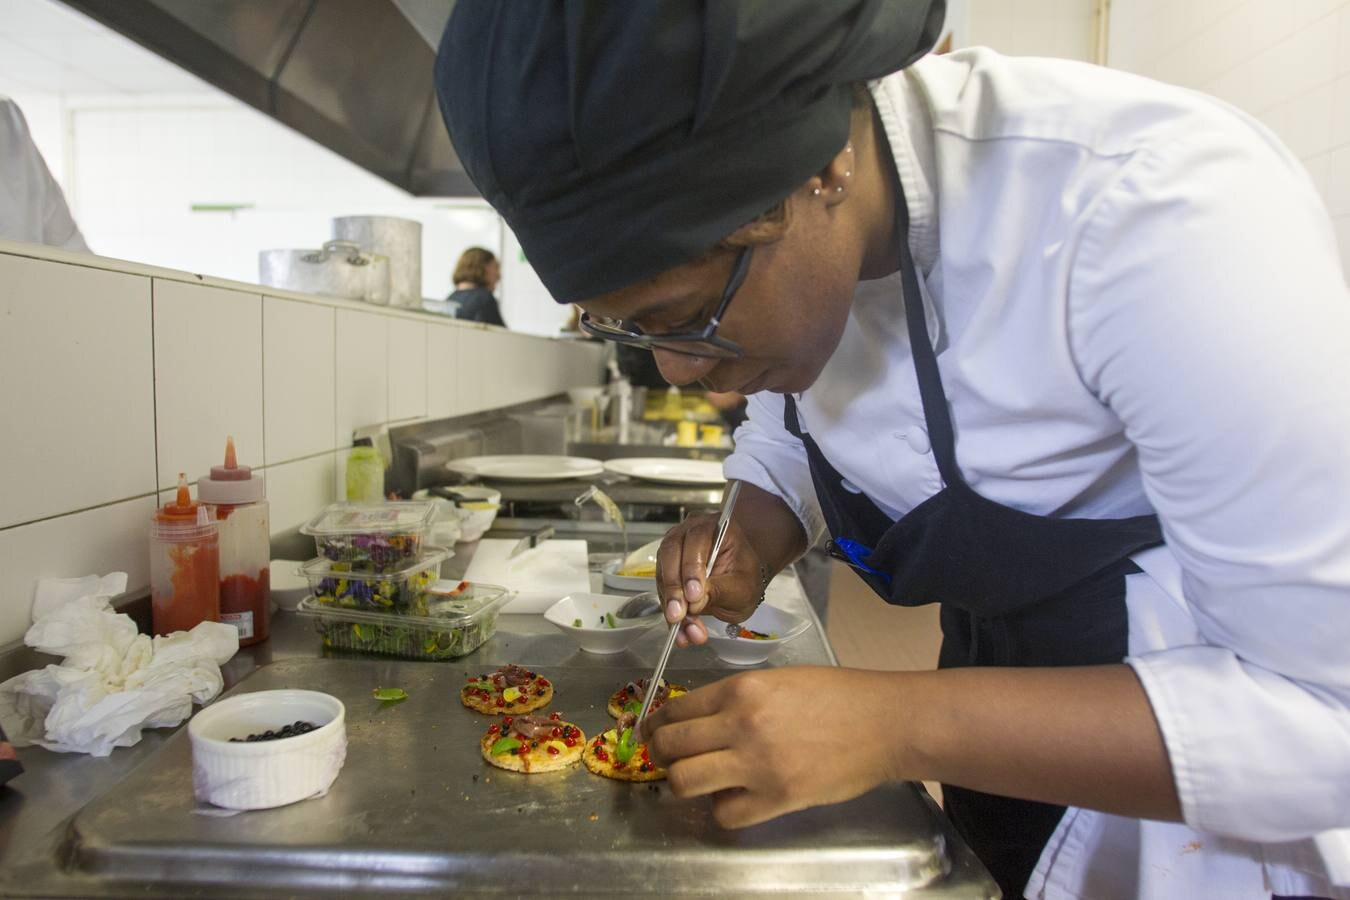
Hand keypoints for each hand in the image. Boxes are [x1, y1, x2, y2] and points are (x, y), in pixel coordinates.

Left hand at [641, 667, 898, 827]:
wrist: (883, 722)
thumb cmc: (836, 695)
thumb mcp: (778, 681)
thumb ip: (737, 699)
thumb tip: (698, 720)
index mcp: (741, 690)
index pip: (676, 709)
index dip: (657, 723)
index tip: (653, 731)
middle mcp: (741, 725)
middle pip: (671, 745)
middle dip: (660, 753)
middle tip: (667, 758)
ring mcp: (757, 765)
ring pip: (685, 781)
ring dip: (682, 782)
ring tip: (695, 779)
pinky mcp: (777, 799)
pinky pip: (725, 813)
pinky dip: (722, 808)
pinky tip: (733, 797)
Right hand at [656, 510, 765, 646]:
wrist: (742, 583)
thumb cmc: (746, 578)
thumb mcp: (742, 588)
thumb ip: (719, 591)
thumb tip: (693, 603)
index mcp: (715, 528)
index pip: (697, 540)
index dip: (691, 567)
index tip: (693, 596)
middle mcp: (690, 533)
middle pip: (671, 554)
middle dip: (674, 588)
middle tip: (678, 615)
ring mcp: (676, 551)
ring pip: (663, 574)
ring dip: (670, 604)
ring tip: (682, 629)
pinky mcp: (667, 571)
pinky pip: (663, 591)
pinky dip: (670, 613)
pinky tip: (681, 633)